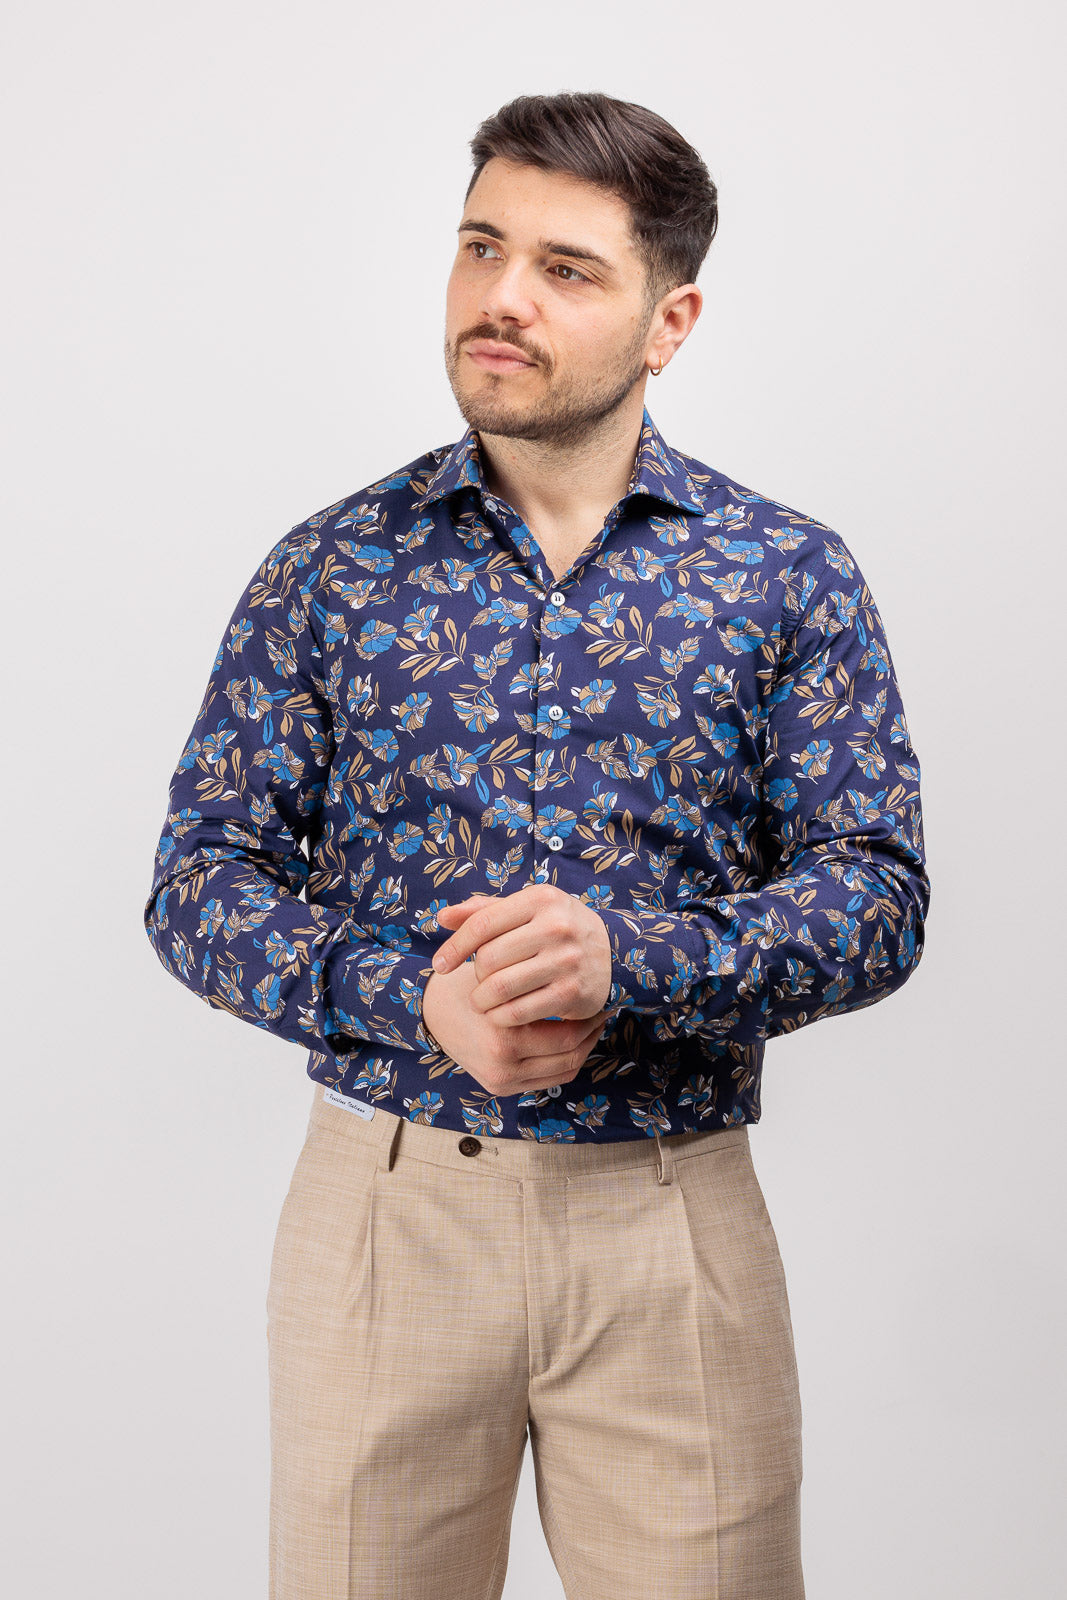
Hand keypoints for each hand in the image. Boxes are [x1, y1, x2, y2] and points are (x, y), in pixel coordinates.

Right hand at [422, 960, 611, 1096]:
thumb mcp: (490, 966)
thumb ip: (528, 962)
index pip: (567, 1034)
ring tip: (594, 1024)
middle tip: (603, 1010)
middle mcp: (502, 1065)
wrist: (429, 1011)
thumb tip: (568, 944)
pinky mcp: (500, 1088)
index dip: (589, 1017)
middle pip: (569, 1055)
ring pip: (563, 1070)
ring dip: (584, 1048)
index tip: (600, 998)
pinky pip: (548, 1079)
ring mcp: (501, 1081)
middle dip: (592, 1033)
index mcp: (502, 1036)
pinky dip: (567, 1062)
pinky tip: (575, 1041)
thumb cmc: (466, 983)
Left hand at [432, 883, 612, 1024]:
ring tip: (482, 1003)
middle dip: (475, 976)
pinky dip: (501, 1017)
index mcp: (540, 899)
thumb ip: (485, 911)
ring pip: (500, 988)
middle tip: (477, 984)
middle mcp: (556, 926)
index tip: (438, 966)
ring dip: (482, 1001)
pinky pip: (520, 1011)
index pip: (482, 924)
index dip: (454, 947)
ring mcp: (566, 960)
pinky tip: (499, 1016)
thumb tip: (441, 918)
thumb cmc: (557, 929)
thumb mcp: (527, 910)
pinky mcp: (572, 993)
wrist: (614, 954)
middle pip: (489, 959)